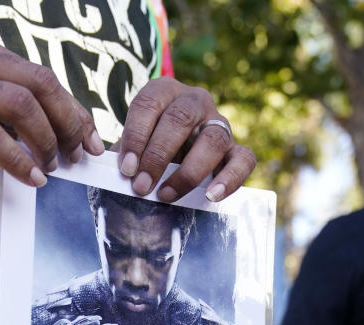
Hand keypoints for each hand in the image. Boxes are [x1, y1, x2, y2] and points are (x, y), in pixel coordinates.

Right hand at [0, 35, 104, 185]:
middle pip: (40, 83)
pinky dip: (19, 159)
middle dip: (67, 122)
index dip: (74, 111)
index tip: (92, 142)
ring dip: (45, 140)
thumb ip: (14, 113)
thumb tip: (67, 137)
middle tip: (74, 156)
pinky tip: (30, 177)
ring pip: (20, 104)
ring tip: (49, 167)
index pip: (43, 77)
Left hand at [116, 77, 255, 202]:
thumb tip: (120, 175)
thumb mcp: (135, 142)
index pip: (149, 104)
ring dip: (188, 171)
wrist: (178, 149)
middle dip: (158, 155)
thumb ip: (128, 153)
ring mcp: (219, 123)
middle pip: (180, 119)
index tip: (126, 168)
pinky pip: (244, 160)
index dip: (136, 136)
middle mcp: (195, 101)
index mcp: (165, 91)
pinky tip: (211, 195)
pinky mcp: (237, 148)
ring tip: (167, 195)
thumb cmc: (149, 145)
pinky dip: (230, 179)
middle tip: (141, 186)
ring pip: (213, 140)